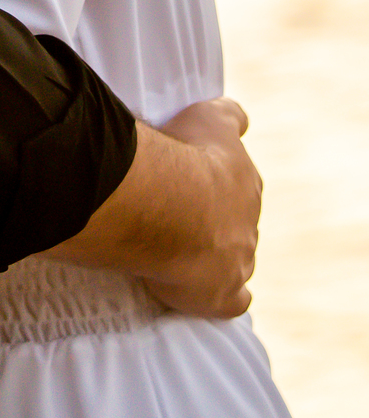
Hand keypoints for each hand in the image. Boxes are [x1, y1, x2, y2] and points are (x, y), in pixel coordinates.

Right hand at [142, 97, 261, 318]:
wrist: (168, 204)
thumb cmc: (184, 157)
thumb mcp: (208, 118)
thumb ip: (227, 116)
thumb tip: (240, 118)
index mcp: (245, 183)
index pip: (236, 186)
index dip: (212, 187)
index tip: (189, 185)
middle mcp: (248, 222)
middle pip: (234, 225)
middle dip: (210, 223)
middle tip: (171, 218)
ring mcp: (240, 261)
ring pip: (234, 261)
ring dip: (211, 258)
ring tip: (174, 252)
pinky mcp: (223, 295)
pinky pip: (232, 301)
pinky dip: (220, 299)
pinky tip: (203, 295)